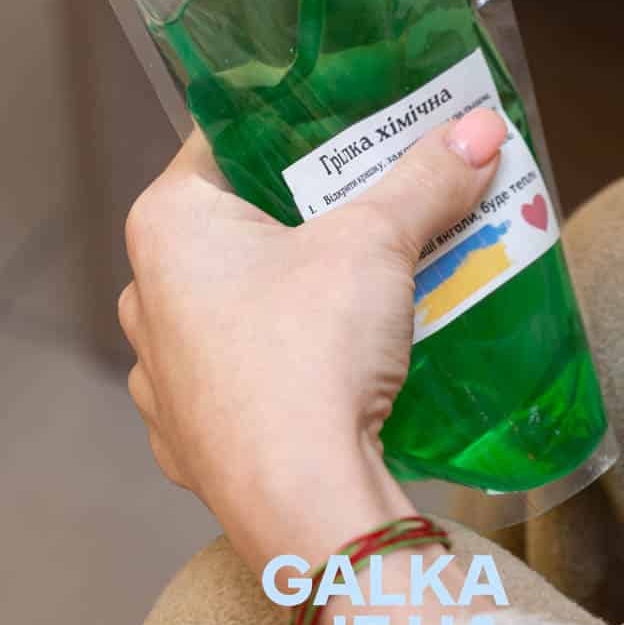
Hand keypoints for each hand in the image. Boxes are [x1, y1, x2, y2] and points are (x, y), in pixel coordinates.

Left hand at [118, 108, 507, 573]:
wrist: (304, 504)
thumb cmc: (312, 353)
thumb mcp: (377, 243)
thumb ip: (426, 179)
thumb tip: (478, 129)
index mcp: (166, 225)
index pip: (224, 140)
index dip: (289, 123)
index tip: (346, 120)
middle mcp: (146, 295)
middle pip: (236, 226)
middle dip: (309, 214)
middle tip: (376, 198)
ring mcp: (161, 376)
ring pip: (236, 307)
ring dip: (296, 294)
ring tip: (368, 286)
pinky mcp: (190, 441)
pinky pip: (241, 380)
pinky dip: (285, 366)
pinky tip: (335, 367)